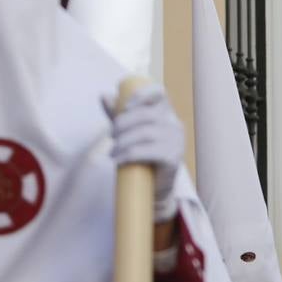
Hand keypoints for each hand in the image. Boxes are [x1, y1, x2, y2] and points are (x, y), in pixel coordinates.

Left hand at [104, 83, 183, 221]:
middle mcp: (174, 125)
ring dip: (123, 142)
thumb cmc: (142, 157)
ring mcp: (177, 142)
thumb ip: (118, 114)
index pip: (160, 93)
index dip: (142, 95)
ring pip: (146, 133)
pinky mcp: (173, 158)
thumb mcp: (129, 132)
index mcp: (166, 114)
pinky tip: (118, 161)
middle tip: (111, 137)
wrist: (154, 188)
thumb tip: (104, 95)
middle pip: (146, 114)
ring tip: (112, 152)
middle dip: (123, 124)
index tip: (125, 107)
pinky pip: (148, 152)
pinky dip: (128, 155)